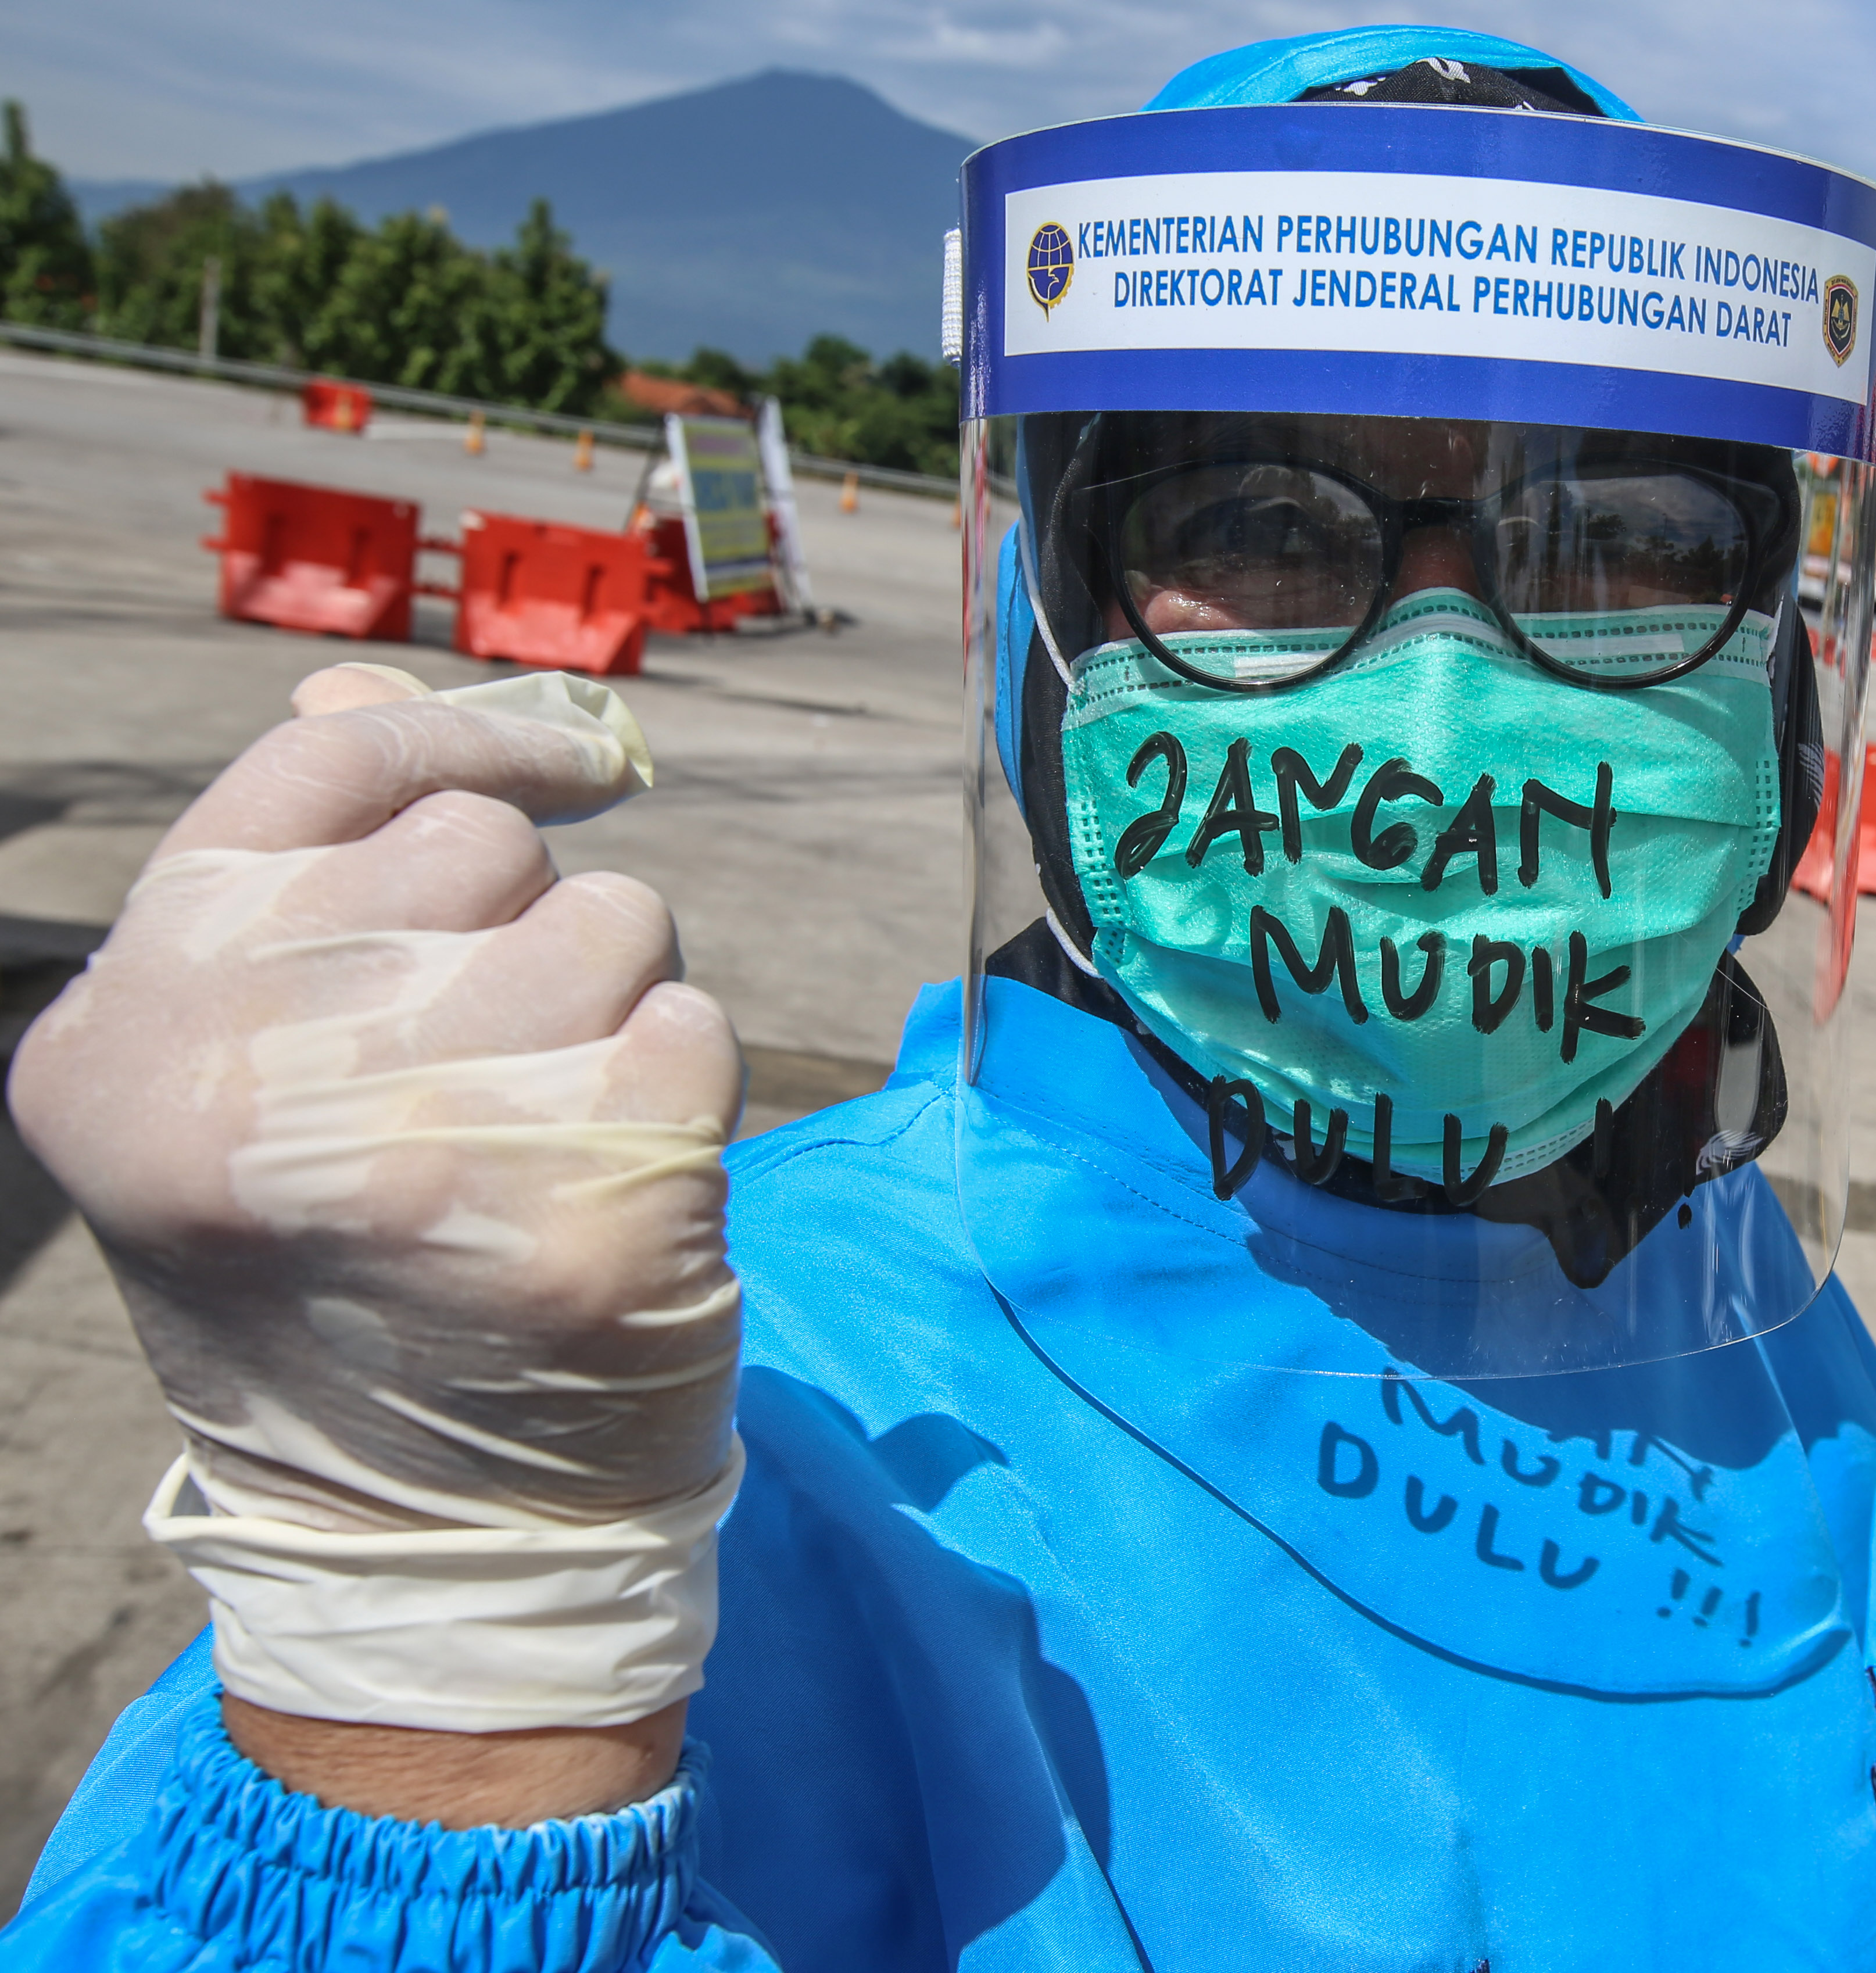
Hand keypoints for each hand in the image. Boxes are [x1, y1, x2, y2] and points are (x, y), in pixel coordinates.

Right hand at [8, 662, 742, 1744]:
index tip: (578, 755)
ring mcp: (423, 1152)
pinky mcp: (587, 1222)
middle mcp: (248, 1081)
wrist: (428, 1525)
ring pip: (614, 923)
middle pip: (489, 846)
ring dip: (615, 1005)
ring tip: (541, 1131)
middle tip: (489, 1069)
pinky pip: (694, 1032)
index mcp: (127, 1028)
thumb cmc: (343, 1264)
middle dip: (529, 927)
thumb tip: (361, 693)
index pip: (332, 766)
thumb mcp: (239, 1074)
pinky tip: (613, 1187)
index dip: (475, 736)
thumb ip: (297, 879)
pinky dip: (680, 1092)